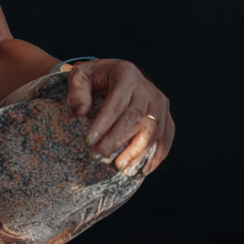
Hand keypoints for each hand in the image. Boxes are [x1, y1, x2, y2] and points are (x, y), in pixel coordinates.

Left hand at [65, 59, 173, 174]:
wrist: (120, 73)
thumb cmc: (98, 77)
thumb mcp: (81, 75)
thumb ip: (77, 91)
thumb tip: (80, 112)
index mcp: (127, 75)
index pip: (116, 104)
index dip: (104, 125)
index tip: (90, 142)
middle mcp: (148, 89)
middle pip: (136, 119)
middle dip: (117, 141)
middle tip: (100, 157)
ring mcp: (161, 104)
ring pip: (152, 132)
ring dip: (137, 152)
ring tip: (119, 167)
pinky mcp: (167, 117)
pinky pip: (165, 139)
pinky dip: (155, 156)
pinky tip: (140, 169)